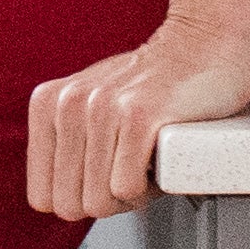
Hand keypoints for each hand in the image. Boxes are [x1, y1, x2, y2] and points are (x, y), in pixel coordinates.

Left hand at [26, 18, 249, 221]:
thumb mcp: (92, 103)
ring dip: (133, 196)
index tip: (106, 176)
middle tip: (131, 170)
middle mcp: (68, 103)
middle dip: (107, 202)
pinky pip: (126, 188)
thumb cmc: (155, 84)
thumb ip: (66, 140)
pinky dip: (151, 188)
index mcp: (47, 103)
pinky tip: (160, 158)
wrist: (207, 42)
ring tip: (148, 160)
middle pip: (71, 205)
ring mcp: (102, 108)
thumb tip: (57, 198)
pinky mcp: (139, 116)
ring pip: (100, 202)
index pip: (42, 196)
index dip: (80, 199)